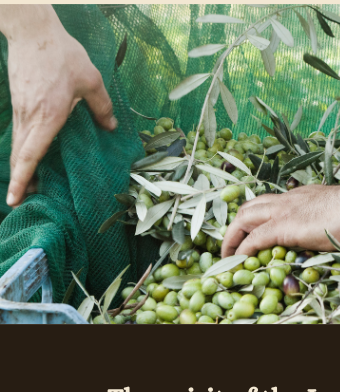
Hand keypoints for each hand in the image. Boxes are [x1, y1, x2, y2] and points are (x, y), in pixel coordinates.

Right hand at [2, 7, 116, 206]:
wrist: (32, 31)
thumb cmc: (61, 54)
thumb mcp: (91, 80)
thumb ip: (102, 106)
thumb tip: (111, 127)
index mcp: (47, 116)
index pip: (31, 154)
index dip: (22, 178)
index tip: (14, 197)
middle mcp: (30, 117)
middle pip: (20, 155)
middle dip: (20, 180)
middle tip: (22, 200)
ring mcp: (21, 110)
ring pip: (18, 145)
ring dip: (21, 166)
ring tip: (28, 186)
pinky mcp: (20, 103)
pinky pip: (20, 133)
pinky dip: (23, 149)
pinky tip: (31, 156)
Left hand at [221, 184, 339, 257]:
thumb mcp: (338, 213)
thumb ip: (326, 220)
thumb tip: (328, 234)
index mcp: (300, 196)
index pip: (269, 203)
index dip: (256, 217)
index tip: (252, 233)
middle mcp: (287, 200)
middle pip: (249, 207)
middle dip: (236, 226)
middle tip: (234, 245)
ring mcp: (283, 211)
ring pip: (244, 218)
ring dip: (233, 237)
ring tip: (229, 256)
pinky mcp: (284, 227)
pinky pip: (254, 238)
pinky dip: (243, 249)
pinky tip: (239, 260)